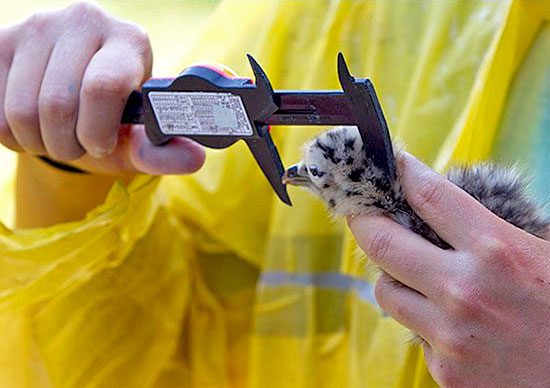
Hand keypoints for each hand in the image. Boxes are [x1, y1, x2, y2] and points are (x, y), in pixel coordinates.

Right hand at [0, 2, 204, 174]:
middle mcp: (85, 21)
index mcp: (129, 40)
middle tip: (77, 146)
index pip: (104, 87)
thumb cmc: (113, 119)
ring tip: (56, 137)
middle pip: (56, 105)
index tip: (100, 145)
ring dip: (37, 143)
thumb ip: (163, 151)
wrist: (74, 99)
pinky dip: (11, 134)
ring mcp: (38, 26)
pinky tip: (31, 123)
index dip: (97, 131)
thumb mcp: (137, 138)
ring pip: (20, 111)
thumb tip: (195, 157)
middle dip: (66, 145)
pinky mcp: (2, 40)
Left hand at [349, 153, 549, 386]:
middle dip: (362, 219)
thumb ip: (487, 232)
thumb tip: (434, 208)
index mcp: (496, 251)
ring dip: (390, 275)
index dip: (402, 173)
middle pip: (382, 243)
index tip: (390, 164)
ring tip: (409, 272)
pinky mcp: (445, 370)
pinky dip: (421, 318)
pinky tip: (448, 320)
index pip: (429, 196)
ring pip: (385, 290)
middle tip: (357, 210)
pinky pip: (412, 330)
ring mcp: (450, 334)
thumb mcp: (539, 254)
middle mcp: (464, 291)